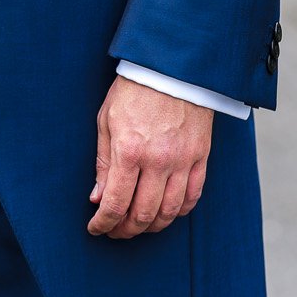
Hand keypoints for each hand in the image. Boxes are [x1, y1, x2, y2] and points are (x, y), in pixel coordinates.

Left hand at [87, 77, 211, 239]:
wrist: (170, 66)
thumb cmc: (133, 89)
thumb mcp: (106, 121)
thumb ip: (103, 163)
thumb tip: (98, 199)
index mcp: (130, 150)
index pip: (116, 203)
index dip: (103, 222)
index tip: (95, 228)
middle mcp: (158, 160)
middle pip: (143, 214)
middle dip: (125, 230)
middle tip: (115, 231)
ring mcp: (183, 160)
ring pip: (169, 212)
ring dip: (151, 226)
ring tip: (138, 225)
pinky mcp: (201, 156)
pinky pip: (192, 196)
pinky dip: (179, 212)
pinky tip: (166, 212)